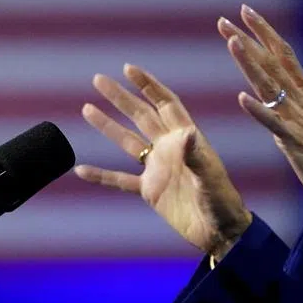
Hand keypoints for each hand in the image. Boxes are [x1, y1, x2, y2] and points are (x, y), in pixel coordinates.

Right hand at [74, 64, 251, 258]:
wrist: (219, 233)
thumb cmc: (222, 202)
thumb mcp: (210, 177)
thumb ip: (196, 155)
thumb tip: (187, 132)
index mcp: (186, 139)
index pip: (164, 103)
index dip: (148, 85)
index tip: (128, 69)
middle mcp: (169, 148)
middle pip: (140, 116)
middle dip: (121, 97)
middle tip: (98, 79)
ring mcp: (158, 169)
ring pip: (127, 142)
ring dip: (107, 126)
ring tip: (87, 108)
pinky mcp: (150, 191)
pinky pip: (120, 180)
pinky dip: (101, 175)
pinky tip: (80, 169)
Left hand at [218, 4, 302, 200]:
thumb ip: (290, 97)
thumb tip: (271, 83)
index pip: (282, 52)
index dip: (264, 30)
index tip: (244, 10)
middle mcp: (300, 98)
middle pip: (271, 62)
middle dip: (248, 39)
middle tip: (223, 19)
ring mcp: (296, 118)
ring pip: (270, 85)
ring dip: (250, 62)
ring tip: (232, 42)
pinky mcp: (293, 140)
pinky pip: (273, 123)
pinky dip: (258, 110)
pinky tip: (241, 98)